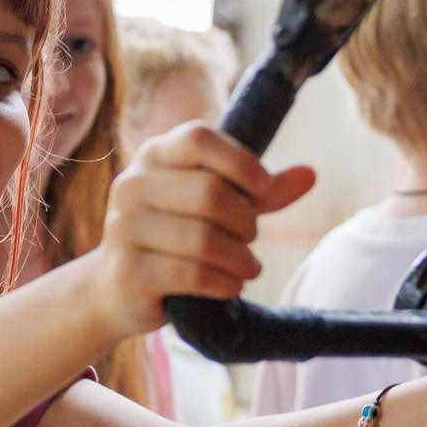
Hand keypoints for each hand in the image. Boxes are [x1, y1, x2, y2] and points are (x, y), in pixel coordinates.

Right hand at [89, 124, 313, 333]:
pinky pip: (194, 274)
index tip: (263, 188)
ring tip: (247, 266)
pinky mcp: (128, 271)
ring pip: (204, 240)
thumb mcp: (215, 208)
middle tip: (251, 238)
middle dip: (245, 221)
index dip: (240, 161)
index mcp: (153, 156)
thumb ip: (259, 192)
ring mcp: (123, 229)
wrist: (115, 287)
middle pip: (210, 194)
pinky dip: (225, 282)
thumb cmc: (174, 238)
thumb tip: (311, 174)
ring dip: (240, 258)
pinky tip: (231, 285)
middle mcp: (132, 185)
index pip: (199, 138)